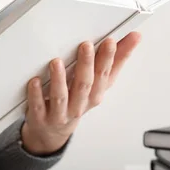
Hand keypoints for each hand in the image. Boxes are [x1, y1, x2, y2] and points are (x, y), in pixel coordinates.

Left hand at [21, 31, 141, 154]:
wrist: (53, 131)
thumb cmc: (77, 101)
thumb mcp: (99, 83)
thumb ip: (116, 59)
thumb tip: (134, 37)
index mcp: (95, 94)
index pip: (104, 75)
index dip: (108, 59)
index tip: (110, 41)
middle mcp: (80, 104)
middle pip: (85, 85)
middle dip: (87, 65)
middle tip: (86, 45)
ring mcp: (60, 113)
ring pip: (61, 96)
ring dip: (59, 79)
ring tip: (57, 62)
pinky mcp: (41, 117)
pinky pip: (38, 106)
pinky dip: (36, 94)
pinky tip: (34, 81)